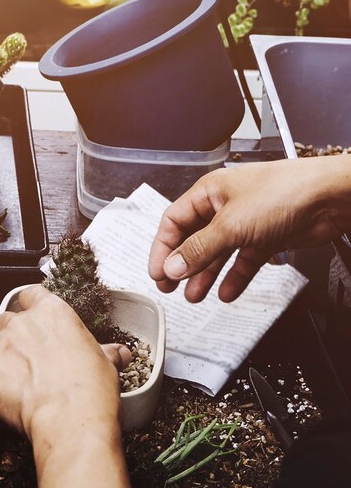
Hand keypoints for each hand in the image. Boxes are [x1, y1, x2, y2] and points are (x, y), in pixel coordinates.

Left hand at [0, 285, 127, 442]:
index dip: (28, 308)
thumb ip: (107, 353)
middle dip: (7, 336)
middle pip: (3, 318)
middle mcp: (21, 324)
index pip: (30, 295)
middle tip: (17, 357)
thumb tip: (118, 353)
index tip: (31, 320)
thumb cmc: (90, 393)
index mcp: (53, 314)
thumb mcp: (106, 365)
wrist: (71, 419)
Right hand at [149, 156, 350, 301]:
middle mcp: (224, 206)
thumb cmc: (284, 192)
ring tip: (194, 295)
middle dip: (181, 264)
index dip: (162, 248)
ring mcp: (245, 223)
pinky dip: (235, 277)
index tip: (157, 271)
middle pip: (193, 239)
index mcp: (209, 193)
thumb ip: (198, 250)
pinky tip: (227, 292)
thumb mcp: (230, 225)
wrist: (330, 197)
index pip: (174, 222)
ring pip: (217, 253)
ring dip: (205, 275)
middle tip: (169, 286)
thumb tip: (172, 267)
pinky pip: (243, 261)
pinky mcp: (265, 237)